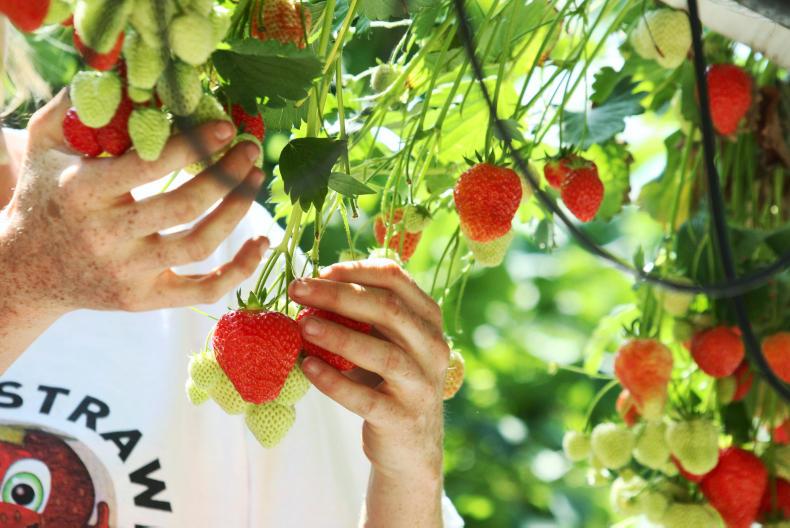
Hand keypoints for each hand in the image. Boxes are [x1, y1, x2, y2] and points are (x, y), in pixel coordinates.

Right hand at [0, 90, 266, 368]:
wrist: (28, 269)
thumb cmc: (46, 196)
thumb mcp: (44, 145)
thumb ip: (76, 108)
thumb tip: (126, 74)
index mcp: (83, 192)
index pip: (149, 166)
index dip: (195, 145)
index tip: (227, 127)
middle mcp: (106, 237)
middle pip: (183, 206)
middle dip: (226, 175)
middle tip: (250, 150)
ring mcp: (128, 273)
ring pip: (199, 245)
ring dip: (237, 212)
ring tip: (255, 181)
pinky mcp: (145, 300)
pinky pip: (202, 291)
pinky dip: (238, 271)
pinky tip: (260, 243)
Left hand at [289, 259, 448, 525]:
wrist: (410, 446)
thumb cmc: (388, 382)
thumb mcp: (385, 342)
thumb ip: (362, 315)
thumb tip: (313, 286)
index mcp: (428, 319)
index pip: (396, 279)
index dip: (355, 270)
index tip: (318, 272)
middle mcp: (433, 348)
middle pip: (388, 310)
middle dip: (338, 295)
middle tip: (297, 290)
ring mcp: (421, 385)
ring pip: (383, 354)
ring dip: (339, 336)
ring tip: (303, 325)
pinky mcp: (402, 418)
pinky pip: (365, 398)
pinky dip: (335, 381)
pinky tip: (308, 368)